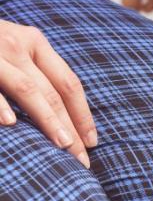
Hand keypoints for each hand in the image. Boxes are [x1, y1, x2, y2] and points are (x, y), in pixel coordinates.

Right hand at [0, 20, 95, 167]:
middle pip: (53, 91)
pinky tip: (11, 123)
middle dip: (70, 126)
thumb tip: (65, 117)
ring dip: (47, 118)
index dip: (83, 114)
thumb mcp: (13, 48)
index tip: (93, 142)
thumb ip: (36, 72)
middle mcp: (17, 44)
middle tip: (82, 158)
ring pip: (27, 89)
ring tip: (62, 144)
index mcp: (35, 42)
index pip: (68, 83)